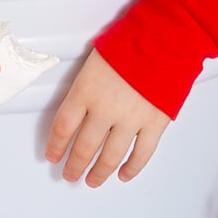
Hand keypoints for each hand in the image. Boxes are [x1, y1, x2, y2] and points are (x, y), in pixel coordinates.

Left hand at [45, 50, 169, 186]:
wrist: (165, 37)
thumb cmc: (130, 42)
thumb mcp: (95, 59)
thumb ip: (86, 87)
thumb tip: (78, 109)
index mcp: (85, 90)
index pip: (62, 126)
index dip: (56, 146)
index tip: (52, 156)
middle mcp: (105, 109)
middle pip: (83, 147)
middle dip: (74, 165)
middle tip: (69, 174)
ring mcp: (130, 119)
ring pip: (110, 157)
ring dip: (99, 172)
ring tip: (92, 180)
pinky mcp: (154, 123)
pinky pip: (141, 154)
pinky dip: (132, 168)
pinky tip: (124, 175)